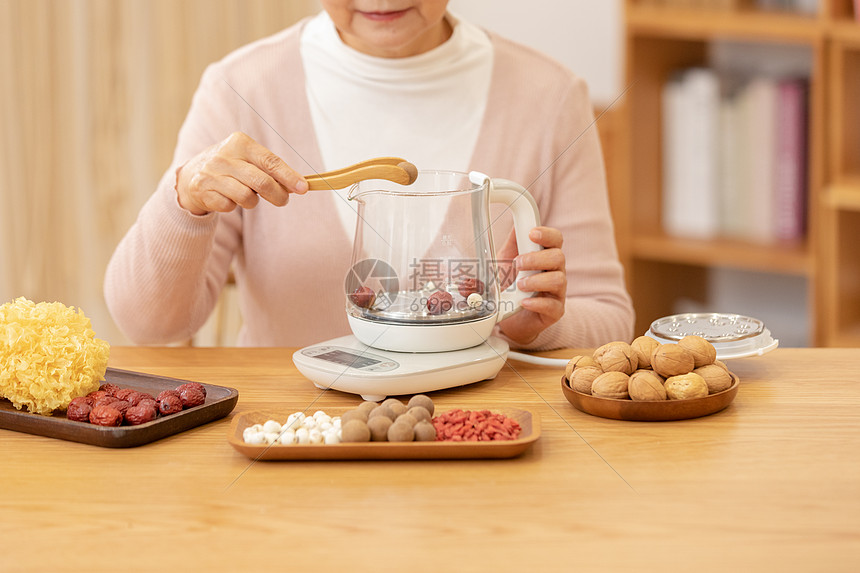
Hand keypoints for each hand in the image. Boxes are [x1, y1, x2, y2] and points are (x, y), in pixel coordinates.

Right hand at [175, 132, 307, 214]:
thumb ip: (271, 170)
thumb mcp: (249, 159)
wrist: (192, 174)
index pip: (270, 161)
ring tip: (247, 195)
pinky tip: (227, 197)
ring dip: (253, 201)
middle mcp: (224, 156)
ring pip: (246, 197)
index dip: (289, 176)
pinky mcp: (202, 190)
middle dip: (278, 195)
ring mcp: (211, 173)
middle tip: (283, 201)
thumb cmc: (231, 167)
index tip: (303, 188)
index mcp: (240, 143)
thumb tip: (297, 185)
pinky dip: (233, 206)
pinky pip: (229, 206)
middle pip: (261, 182)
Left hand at [496, 226, 566, 345]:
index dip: (547, 234)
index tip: (531, 234)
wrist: (509, 316)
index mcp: (545, 256)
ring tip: (519, 285)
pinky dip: (537, 303)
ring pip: (559, 280)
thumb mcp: (506, 261)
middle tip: (517, 264)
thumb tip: (515, 223)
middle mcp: (555, 271)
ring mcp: (557, 292)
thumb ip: (512, 243)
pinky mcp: (555, 311)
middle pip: (558, 257)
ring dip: (536, 280)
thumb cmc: (510, 285)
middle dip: (537, 258)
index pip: (556, 239)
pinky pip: (553, 306)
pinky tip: (524, 302)